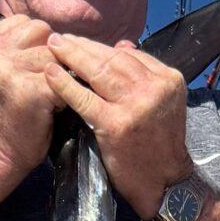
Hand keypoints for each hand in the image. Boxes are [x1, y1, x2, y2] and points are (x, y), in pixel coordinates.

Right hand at [0, 13, 65, 191]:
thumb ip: (14, 50)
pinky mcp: (28, 89)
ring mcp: (8, 69)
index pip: (25, 22)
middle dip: (52, 55)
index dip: (39, 43)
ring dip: (60, 75)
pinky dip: (65, 94)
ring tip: (51, 96)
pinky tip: (56, 108)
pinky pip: (62, 80)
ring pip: (54, 55)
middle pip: (42, 32)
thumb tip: (53, 37)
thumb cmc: (1, 117)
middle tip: (48, 82)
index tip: (37, 67)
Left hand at [44, 36, 195, 219]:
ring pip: (99, 71)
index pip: (129, 55)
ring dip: (72, 56)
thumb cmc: (159, 143)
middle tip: (59, 38)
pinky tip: (51, 73)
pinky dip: (65, 83)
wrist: (166, 182)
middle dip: (82, 46)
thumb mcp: (163, 102)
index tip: (81, 42)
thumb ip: (144, 74)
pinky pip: (85, 98)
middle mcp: (154, 89)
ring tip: (53, 47)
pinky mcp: (116, 125)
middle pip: (112, 59)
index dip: (101, 46)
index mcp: (168, 80)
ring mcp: (135, 106)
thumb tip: (121, 44)